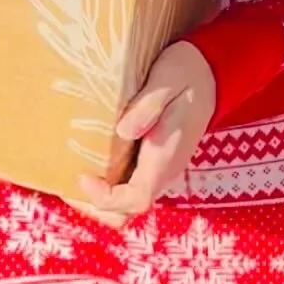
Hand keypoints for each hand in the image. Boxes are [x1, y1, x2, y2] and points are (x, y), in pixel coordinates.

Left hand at [78, 41, 215, 223]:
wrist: (212, 73)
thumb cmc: (187, 72)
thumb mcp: (168, 78)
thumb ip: (148, 104)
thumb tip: (123, 130)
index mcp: (165, 155)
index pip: (136, 199)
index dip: (105, 198)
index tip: (83, 176)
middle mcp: (165, 170)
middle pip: (129, 211)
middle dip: (97, 206)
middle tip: (71, 183)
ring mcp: (162, 168)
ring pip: (129, 203)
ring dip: (102, 199)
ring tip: (77, 176)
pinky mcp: (158, 161)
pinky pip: (132, 187)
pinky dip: (110, 186)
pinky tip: (93, 165)